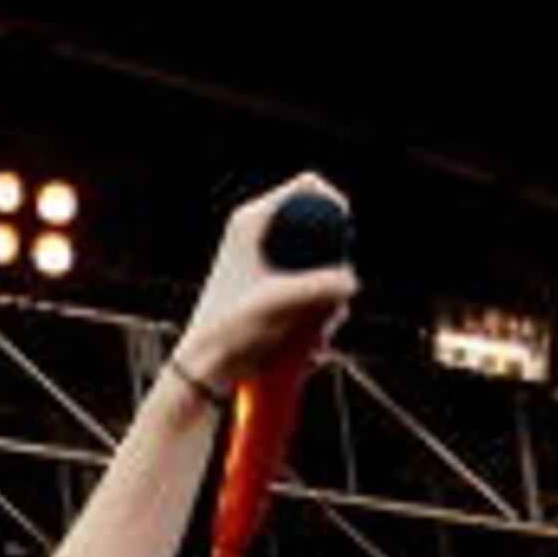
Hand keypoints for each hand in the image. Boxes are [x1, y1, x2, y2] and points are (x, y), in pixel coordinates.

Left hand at [175, 173, 358, 387]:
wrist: (205, 369)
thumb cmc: (228, 332)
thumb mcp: (276, 304)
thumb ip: (318, 288)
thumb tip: (352, 282)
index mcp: (251, 221)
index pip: (308, 187)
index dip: (335, 205)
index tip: (344, 239)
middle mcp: (262, 237)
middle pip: (324, 232)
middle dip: (336, 267)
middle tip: (329, 295)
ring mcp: (272, 265)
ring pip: (326, 268)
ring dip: (331, 298)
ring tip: (313, 329)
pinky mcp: (279, 292)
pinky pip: (318, 293)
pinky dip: (322, 314)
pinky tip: (311, 340)